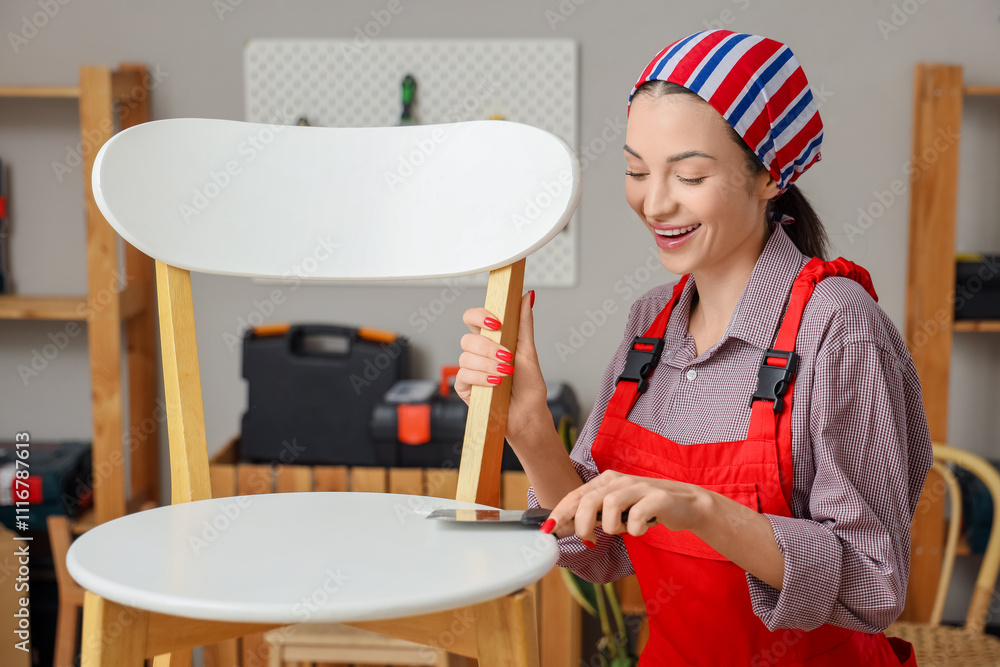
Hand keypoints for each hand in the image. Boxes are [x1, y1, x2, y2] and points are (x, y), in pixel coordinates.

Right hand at [455, 291, 549, 442]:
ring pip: (465, 358)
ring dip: (489, 365)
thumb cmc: (529, 386)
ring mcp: (469, 370)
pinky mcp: (464, 388)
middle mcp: (477, 353)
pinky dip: (482, 378)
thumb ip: (524, 323)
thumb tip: (528, 296)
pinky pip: (463, 376)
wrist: (528, 414)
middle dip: (489, 348)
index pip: (473, 318)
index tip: (496, 323)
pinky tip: (496, 384)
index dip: (479, 316)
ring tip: (506, 374)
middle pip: (468, 338)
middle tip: (507, 356)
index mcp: (490, 340)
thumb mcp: (529, 351)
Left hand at [543, 470, 708, 543]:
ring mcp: (640, 487)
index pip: (576, 495)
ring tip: (623, 530)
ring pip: (610, 505)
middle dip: (582, 524)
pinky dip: (635, 529)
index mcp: (607, 481)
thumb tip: (562, 528)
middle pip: (589, 500)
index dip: (560, 512)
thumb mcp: (617, 510)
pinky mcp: (658, 498)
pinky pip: (636, 516)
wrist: (687, 504)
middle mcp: (620, 480)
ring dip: (612, 527)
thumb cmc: (646, 509)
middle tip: (588, 540)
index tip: (549, 530)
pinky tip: (642, 528)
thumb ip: (593, 515)